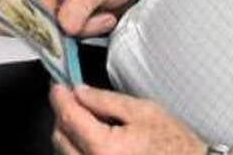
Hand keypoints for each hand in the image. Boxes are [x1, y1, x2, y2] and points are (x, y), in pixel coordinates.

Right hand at [34, 0, 145, 35]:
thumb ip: (80, 5)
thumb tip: (63, 26)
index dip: (51, 15)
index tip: (68, 29)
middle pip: (49, 9)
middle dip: (75, 21)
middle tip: (102, 19)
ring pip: (59, 19)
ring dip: (84, 25)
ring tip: (107, 16)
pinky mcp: (71, 2)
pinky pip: (70, 22)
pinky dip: (87, 26)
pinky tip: (103, 16)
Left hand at [50, 84, 203, 154]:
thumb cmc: (175, 145)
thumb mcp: (143, 111)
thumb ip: (106, 100)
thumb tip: (80, 92)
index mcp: (105, 148)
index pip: (69, 118)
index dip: (59, 97)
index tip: (57, 85)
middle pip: (60, 137)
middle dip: (63, 113)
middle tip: (72, 95)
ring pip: (65, 151)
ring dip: (69, 131)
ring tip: (87, 114)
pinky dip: (78, 146)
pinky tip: (93, 134)